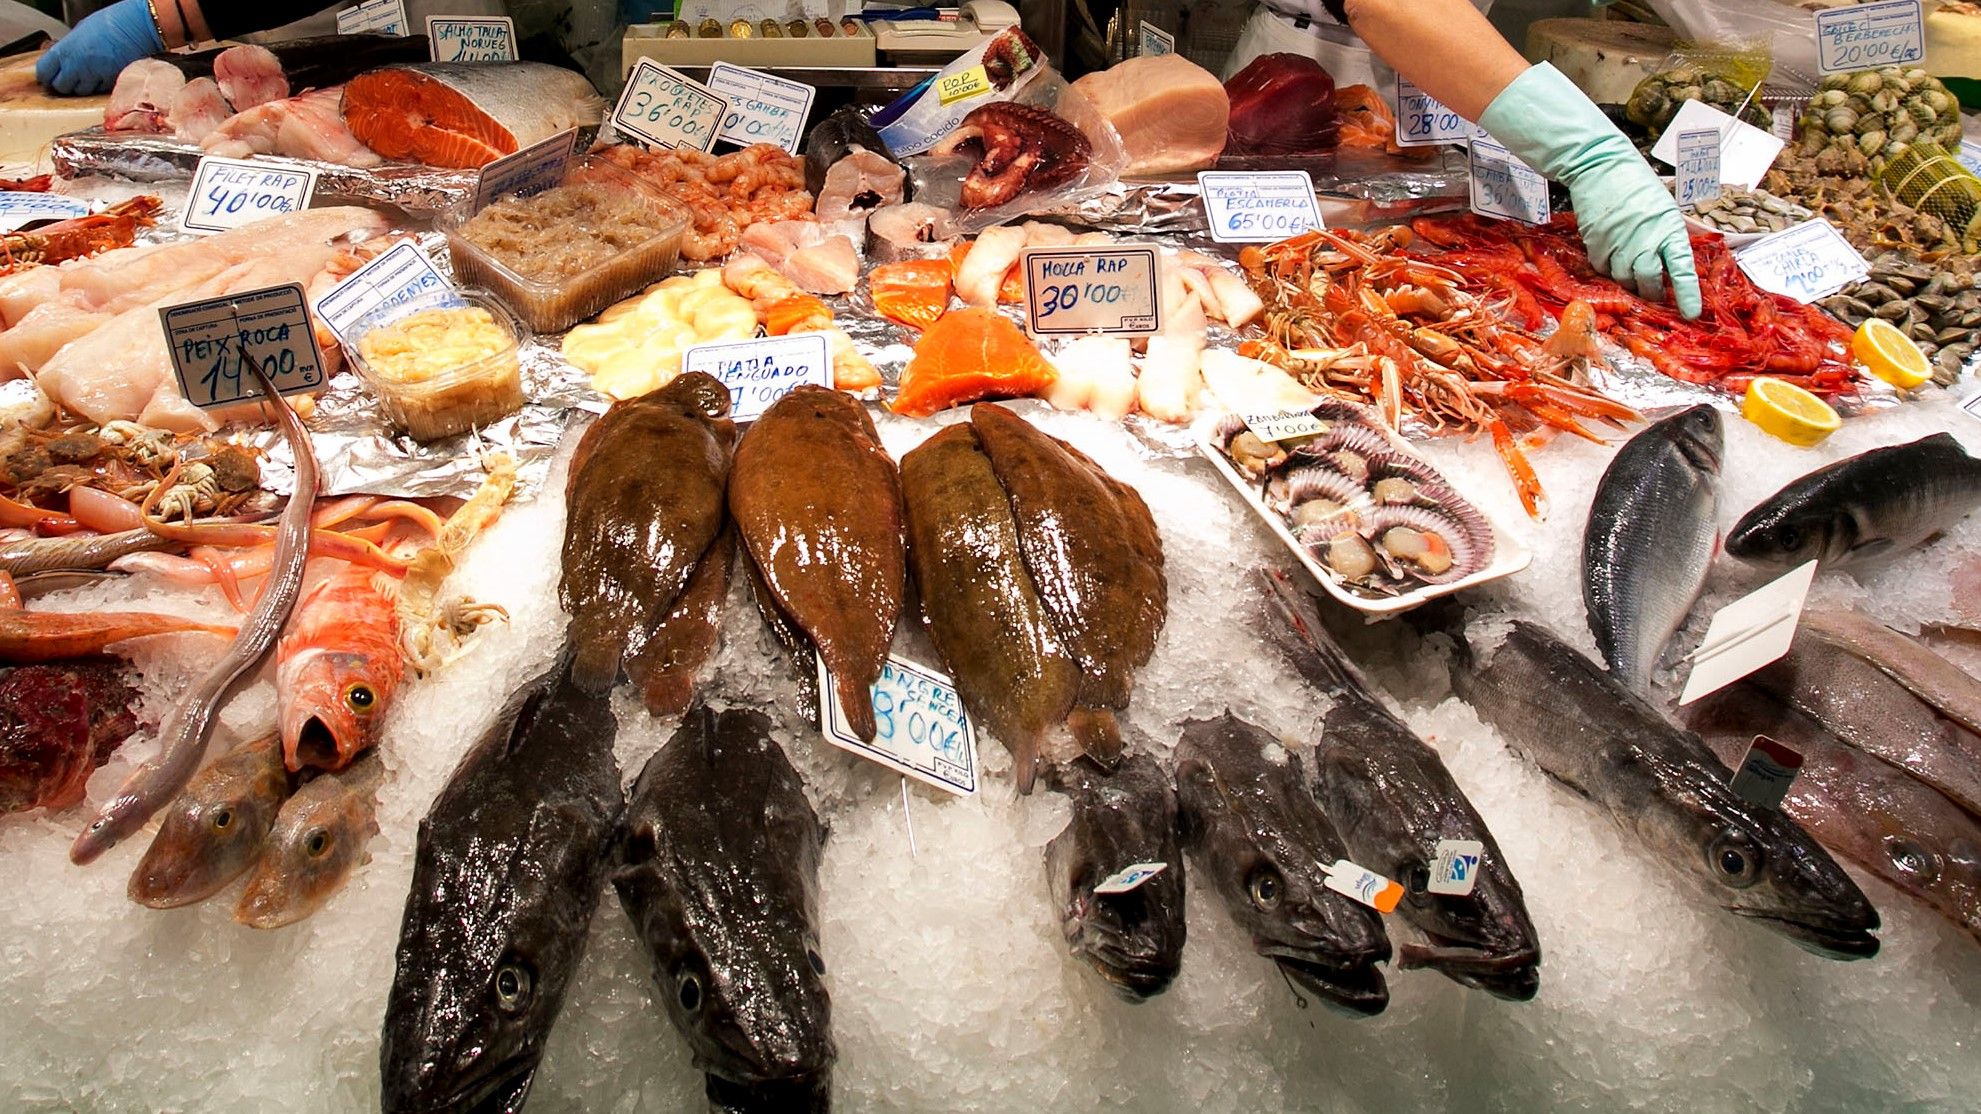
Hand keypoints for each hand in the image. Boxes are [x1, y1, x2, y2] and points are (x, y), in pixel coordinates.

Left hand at [36, 0, 164, 96]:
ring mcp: (94, 76)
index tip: (51, 76)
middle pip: (61, 86)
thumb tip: (64, 60)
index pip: (44, 72)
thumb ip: (69, 49)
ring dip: (84, 86)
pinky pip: (100, 90)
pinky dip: (100, 86)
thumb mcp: (80, 33)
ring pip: (81, 92)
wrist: (135, 27)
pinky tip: (105, 74)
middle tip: (72, 77)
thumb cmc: (111, 24)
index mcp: (65, 50)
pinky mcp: (110, 83)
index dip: (47, 75)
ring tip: (91, 75)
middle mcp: (77, 65)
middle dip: (66, 83)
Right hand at [1477, 63, 1702, 318]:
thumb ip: (1666, 236)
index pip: (1682, 269)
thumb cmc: (1636, 183)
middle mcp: (1645, 241)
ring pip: (1624, 278)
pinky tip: (1610, 255)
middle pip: (1649, 281)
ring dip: (1627, 280)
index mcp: (1669, 229)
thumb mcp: (1662, 207)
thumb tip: (1669, 264)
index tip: (1691, 313)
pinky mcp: (1597, 244)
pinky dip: (1607, 267)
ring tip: (1628, 270)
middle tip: (1651, 294)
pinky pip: (1603, 268)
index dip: (1687, 294)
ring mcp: (1620, 244)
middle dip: (1651, 292)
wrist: (1600, 166)